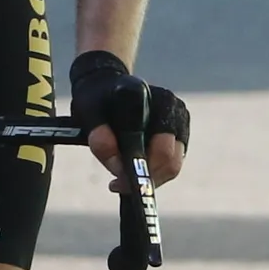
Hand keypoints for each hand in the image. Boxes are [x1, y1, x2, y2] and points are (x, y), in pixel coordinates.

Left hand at [70, 49, 190, 186]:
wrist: (106, 86)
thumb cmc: (96, 100)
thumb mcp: (87, 114)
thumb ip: (99, 138)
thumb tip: (118, 167)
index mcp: (153, 98)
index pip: (158, 145)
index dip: (141, 167)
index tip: (117, 182)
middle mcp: (172, 106)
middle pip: (170, 160)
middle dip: (145, 178)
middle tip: (116, 183)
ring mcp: (180, 118)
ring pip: (173, 165)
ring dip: (149, 176)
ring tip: (121, 176)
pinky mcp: (181, 131)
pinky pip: (171, 161)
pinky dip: (153, 170)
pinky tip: (132, 166)